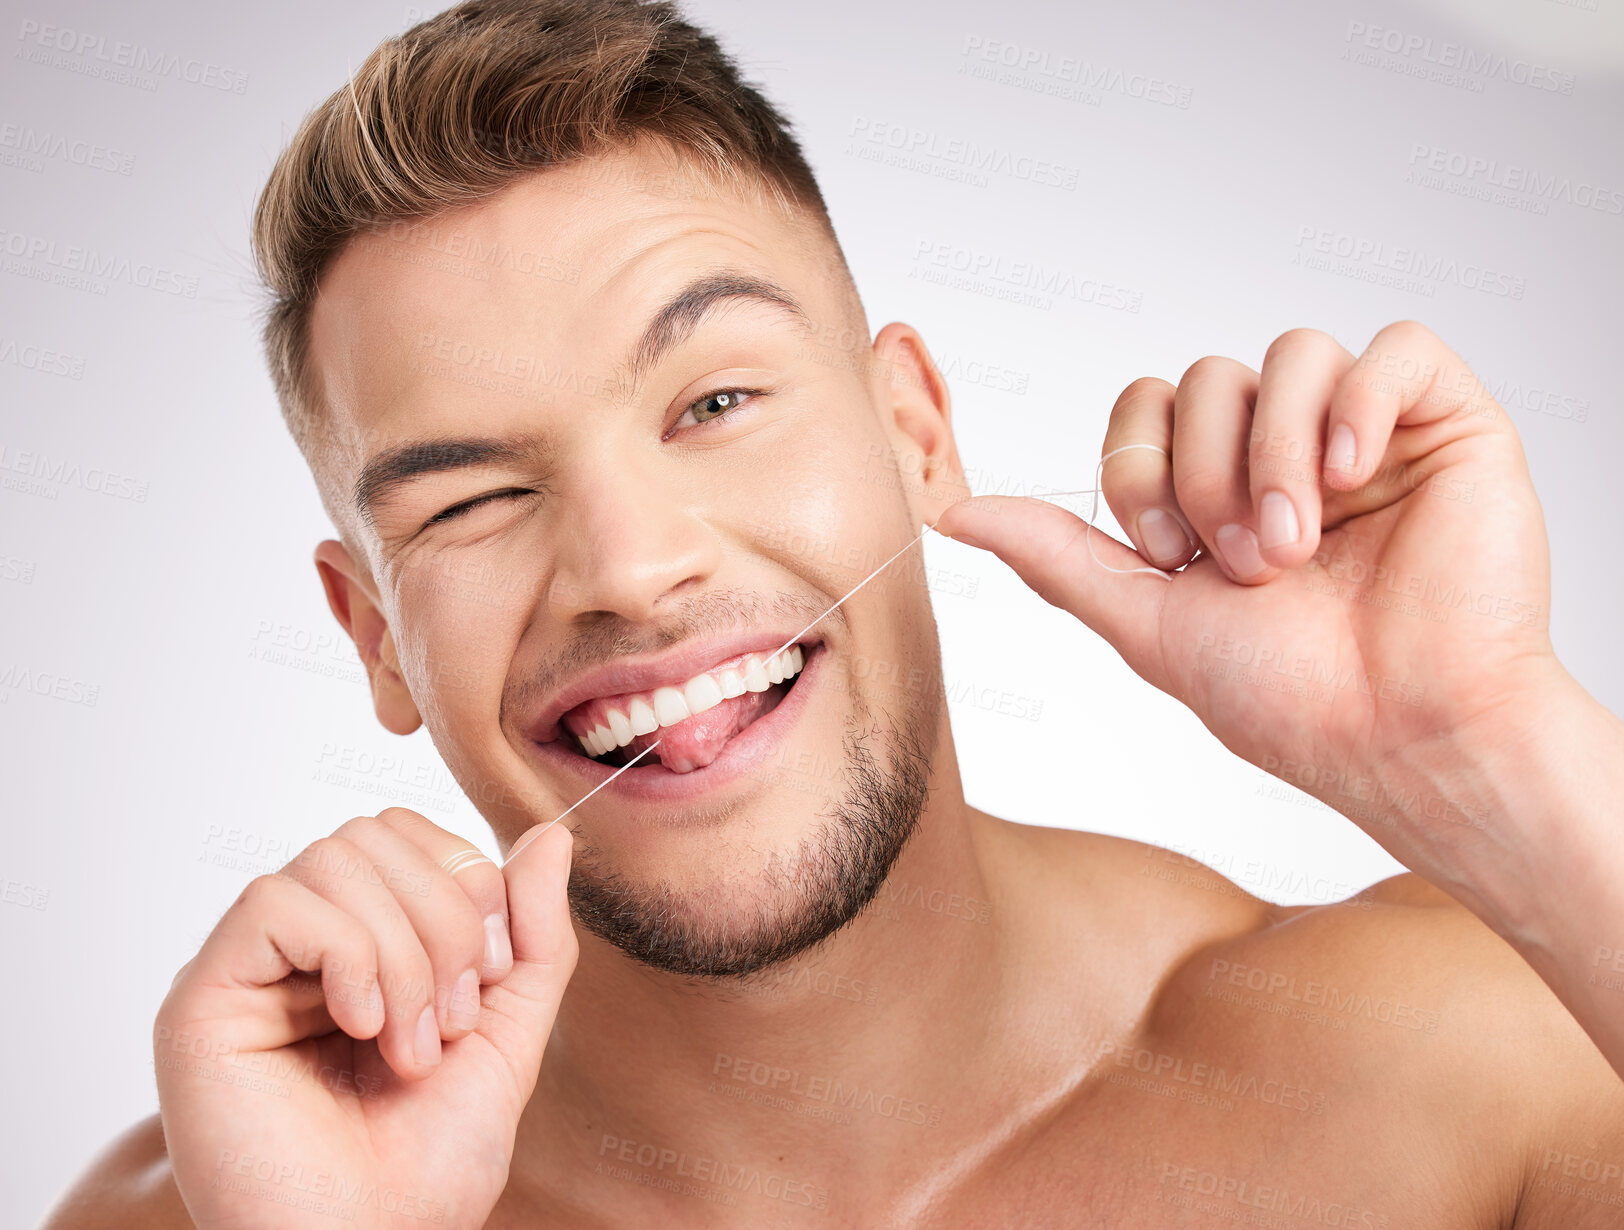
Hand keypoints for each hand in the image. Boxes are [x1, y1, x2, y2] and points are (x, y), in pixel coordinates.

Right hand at [154, 807, 574, 1228]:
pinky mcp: (203, 997)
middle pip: (374, 833)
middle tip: (450, 1021)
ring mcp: (248, 967)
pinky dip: (345, 955)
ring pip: (333, 859)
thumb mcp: (511, 1031)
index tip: (489, 979)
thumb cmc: (427, 1161)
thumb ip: (534, 934)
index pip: (408, 833)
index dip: (466, 882)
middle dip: (444, 919)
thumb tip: (551, 836)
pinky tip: (357, 1026)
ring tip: (407, 1044)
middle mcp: (298, 943)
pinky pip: (276, 903)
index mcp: (363, 940)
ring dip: (402, 953)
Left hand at [934, 321, 1564, 868]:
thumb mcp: (1145, 619)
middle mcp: (1289, 454)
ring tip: (1297, 543)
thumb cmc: (1290, 698)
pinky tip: (1354, 472)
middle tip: (1245, 564)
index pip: (1146, 407)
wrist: (1403, 739)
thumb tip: (954, 515)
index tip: (1173, 556)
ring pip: (1290, 355)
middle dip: (1205, 474)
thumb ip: (1055, 555)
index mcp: (1220, 492)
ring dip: (1274, 454)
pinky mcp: (1448, 426)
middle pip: (1206, 377)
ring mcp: (1368, 436)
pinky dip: (1362, 400)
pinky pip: (1396, 348)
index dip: (1139, 467)